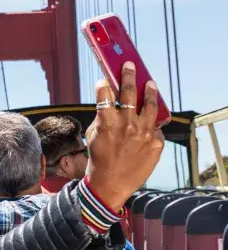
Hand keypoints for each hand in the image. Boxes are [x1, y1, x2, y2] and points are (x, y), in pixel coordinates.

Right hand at [85, 62, 164, 212]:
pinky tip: (150, 120)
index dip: (104, 84)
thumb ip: (102, 118)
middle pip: (129, 92)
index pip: (105, 95)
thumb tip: (109, 103)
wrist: (111, 183)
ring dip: (149, 91)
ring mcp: (144, 133)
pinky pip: (155, 127)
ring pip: (150, 105)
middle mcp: (127, 125)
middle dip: (129, 76)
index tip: (104, 79)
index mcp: (107, 122)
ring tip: (150, 83)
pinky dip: (151, 122)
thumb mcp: (93, 135)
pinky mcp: (156, 143)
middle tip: (130, 65)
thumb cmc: (99, 158)